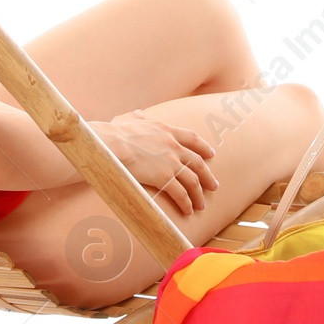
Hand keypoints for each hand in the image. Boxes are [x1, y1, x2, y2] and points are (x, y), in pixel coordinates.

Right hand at [95, 112, 218, 216]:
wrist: (110, 143)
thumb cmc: (113, 132)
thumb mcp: (127, 119)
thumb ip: (136, 117)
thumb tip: (139, 113)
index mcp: (166, 130)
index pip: (192, 138)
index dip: (203, 147)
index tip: (211, 154)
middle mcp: (173, 146)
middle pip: (197, 162)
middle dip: (207, 175)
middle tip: (213, 185)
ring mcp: (171, 162)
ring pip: (193, 180)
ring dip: (198, 194)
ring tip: (201, 205)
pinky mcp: (164, 178)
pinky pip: (181, 193)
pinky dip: (186, 203)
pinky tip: (188, 210)